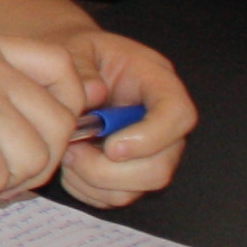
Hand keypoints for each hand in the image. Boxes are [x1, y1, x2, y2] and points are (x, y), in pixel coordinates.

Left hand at [49, 29, 191, 206]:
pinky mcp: (129, 175)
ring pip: (137, 190)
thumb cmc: (78, 57)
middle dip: (110, 171)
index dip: (150, 138)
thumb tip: (94, 94)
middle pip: (161, 167)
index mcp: (158, 84)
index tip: (112, 147)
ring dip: (94, 180)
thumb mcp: (76, 48)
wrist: (67, 73)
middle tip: (73, 152)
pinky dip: (86, 189)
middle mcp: (163, 124)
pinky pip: (113, 198)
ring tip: (68, 154)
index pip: (178, 115)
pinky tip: (70, 165)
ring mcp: (150, 153)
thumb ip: (81, 66)